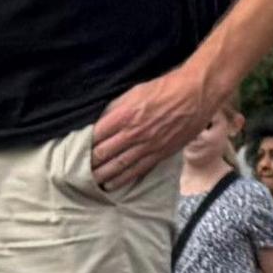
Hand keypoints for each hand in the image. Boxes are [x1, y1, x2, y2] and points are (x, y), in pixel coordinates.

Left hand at [90, 60, 230, 190]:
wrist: (197, 94)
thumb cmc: (166, 87)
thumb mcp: (135, 91)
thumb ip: (116, 107)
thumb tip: (101, 120)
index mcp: (125, 115)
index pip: (96, 136)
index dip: (84, 145)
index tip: (76, 151)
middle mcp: (134, 133)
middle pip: (104, 154)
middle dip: (89, 164)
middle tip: (77, 170)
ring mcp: (148, 146)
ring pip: (119, 166)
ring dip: (102, 175)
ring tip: (90, 182)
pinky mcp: (161, 153)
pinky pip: (138, 170)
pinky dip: (123, 179)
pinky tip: (113, 184)